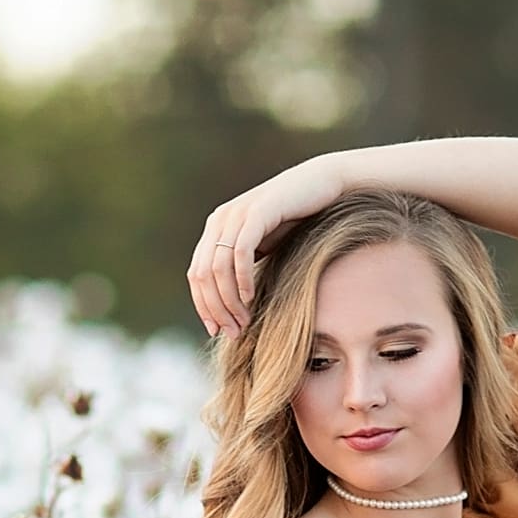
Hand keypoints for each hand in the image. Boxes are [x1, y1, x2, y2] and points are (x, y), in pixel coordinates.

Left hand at [187, 156, 345, 336]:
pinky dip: (242, 279)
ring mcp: (236, 214)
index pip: (196, 276)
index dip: (203, 307)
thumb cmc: (296, 220)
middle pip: (203, 275)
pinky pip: (240, 253)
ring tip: (244, 321)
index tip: (217, 332)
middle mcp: (220, 220)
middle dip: (216, 310)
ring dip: (229, 301)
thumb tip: (233, 305)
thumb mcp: (263, 247)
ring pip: (218, 268)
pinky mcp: (256, 212)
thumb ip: (244, 267)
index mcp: (216, 229)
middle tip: (234, 332)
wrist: (321, 185)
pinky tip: (251, 298)